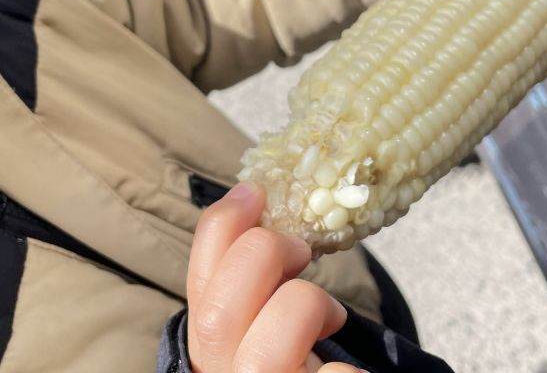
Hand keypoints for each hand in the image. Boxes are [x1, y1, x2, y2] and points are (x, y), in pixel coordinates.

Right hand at [186, 182, 362, 372]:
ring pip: (264, 353)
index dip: (220, 232)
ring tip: (330, 315)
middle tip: (302, 249)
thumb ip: (256, 280)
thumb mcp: (266, 317)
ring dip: (307, 307)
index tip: (254, 192)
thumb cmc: (297, 356)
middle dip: (263, 257)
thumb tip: (256, 200)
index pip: (199, 286)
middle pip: (219, 314)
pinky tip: (347, 372)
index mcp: (211, 349)